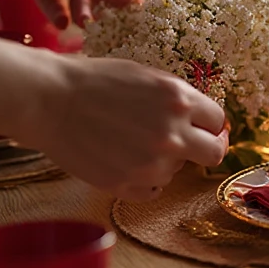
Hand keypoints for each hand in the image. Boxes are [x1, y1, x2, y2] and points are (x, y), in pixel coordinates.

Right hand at [25, 57, 227, 200]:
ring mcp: (150, 164)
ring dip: (166, 161)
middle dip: (207, 148)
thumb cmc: (95, 81)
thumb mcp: (147, 76)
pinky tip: (128, 161)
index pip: (218, 121)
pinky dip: (147, 180)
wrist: (50, 100)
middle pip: (214, 154)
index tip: (204, 128)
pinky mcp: (126, 186)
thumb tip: (202, 119)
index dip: (211, 124)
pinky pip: (154, 191)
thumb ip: (178, 99)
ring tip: (135, 142)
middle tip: (194, 146)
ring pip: (177, 171)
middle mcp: (171, 134)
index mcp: (179, 100)